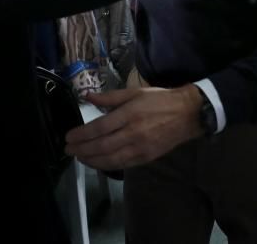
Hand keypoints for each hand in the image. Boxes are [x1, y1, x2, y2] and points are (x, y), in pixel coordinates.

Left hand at [65, 85, 203, 169]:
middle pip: (101, 146)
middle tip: (68, 149)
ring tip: (79, 157)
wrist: (188, 114)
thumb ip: (110, 97)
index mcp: (129, 114)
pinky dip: (107, 165)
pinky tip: (97, 163)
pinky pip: (123, 164)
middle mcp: (133, 133)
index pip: (99, 128)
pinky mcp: (146, 158)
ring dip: (91, 160)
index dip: (81, 135)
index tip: (68, 137)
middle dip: (82, 150)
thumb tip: (87, 96)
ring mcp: (140, 148)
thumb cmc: (160, 100)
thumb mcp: (134, 92)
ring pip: (110, 159)